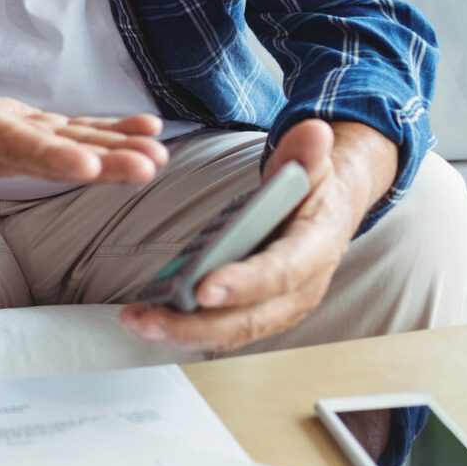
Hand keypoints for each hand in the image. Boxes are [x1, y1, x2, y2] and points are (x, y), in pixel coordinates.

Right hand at [0, 28, 167, 183]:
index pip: (13, 146)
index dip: (48, 157)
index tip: (84, 165)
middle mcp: (9, 149)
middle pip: (60, 159)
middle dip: (104, 164)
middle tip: (145, 166)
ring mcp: (33, 146)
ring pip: (80, 153)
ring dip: (120, 156)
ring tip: (157, 157)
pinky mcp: (47, 137)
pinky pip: (86, 138)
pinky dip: (117, 136)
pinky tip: (150, 133)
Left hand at [118, 119, 393, 352]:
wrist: (328, 212)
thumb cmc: (312, 187)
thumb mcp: (312, 163)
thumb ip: (306, 151)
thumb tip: (313, 132)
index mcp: (316, 248)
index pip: (281, 272)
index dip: (243, 283)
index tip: (202, 289)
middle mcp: (302, 289)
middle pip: (250, 319)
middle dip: (197, 324)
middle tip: (150, 319)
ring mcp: (281, 308)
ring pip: (233, 333)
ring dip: (183, 333)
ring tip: (138, 321)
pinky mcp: (261, 315)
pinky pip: (224, 331)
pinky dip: (187, 331)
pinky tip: (150, 321)